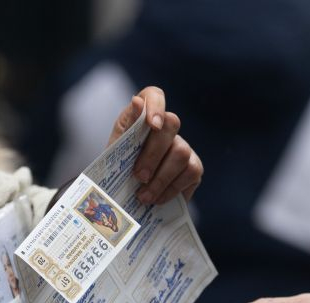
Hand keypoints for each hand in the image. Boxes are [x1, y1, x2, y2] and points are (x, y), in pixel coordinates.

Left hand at [107, 86, 202, 203]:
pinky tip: (157, 199)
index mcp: (143, 117)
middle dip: (153, 154)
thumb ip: (126, 127)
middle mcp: (168, 128)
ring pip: (182, 153)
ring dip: (161, 178)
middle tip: (139, 177)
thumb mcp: (116, 149)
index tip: (153, 125)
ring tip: (144, 196)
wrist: (125, 196)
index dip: (156, 106)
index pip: (154, 96)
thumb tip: (137, 101)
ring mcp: (184, 147)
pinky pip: (190, 174)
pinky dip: (171, 189)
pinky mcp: (194, 168)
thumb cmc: (120, 168)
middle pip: (171, 125)